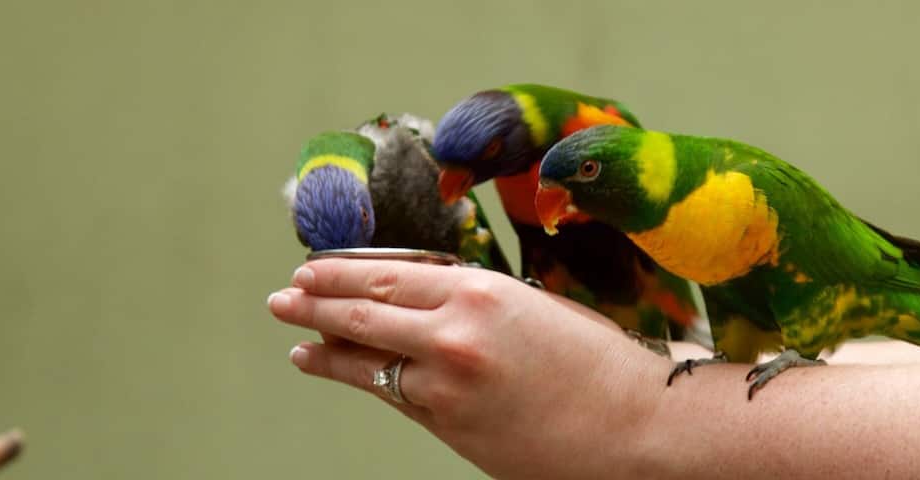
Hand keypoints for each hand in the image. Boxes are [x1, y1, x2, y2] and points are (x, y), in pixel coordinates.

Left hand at [267, 258, 669, 478]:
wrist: (635, 429)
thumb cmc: (601, 366)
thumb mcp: (538, 310)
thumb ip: (480, 301)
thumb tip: (429, 300)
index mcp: (482, 290)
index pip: (391, 274)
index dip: (345, 270)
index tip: (316, 265)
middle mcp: (455, 330)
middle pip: (366, 308)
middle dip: (317, 299)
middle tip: (284, 293)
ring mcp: (445, 380)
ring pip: (365, 351)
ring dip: (321, 337)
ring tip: (292, 326)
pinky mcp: (446, 422)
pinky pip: (386, 390)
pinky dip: (346, 373)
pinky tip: (318, 361)